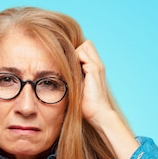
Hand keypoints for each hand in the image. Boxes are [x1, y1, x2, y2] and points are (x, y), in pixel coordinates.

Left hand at [76, 40, 138, 158]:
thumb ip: (74, 78)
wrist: (97, 113)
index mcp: (94, 68)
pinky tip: (70, 73)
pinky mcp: (94, 69)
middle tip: (69, 66)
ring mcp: (96, 66)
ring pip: (83, 47)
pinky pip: (81, 55)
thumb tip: (59, 74)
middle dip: (75, 52)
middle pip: (86, 45)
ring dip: (74, 56)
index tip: (68, 64)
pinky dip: (74, 60)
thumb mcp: (78, 88)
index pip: (85, 49)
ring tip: (69, 71)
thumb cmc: (86, 105)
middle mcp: (97, 65)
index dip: (76, 53)